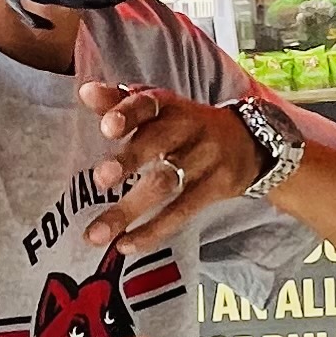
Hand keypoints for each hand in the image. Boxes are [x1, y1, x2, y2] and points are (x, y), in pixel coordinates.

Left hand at [79, 78, 262, 244]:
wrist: (250, 141)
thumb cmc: (187, 125)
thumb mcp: (161, 108)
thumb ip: (121, 102)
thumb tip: (85, 92)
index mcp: (169, 105)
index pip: (148, 103)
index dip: (128, 112)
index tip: (106, 127)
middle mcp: (188, 128)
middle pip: (158, 143)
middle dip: (129, 160)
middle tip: (101, 179)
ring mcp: (205, 158)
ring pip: (165, 185)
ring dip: (129, 210)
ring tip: (96, 234)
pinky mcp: (217, 186)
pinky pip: (182, 211)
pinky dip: (153, 230)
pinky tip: (125, 244)